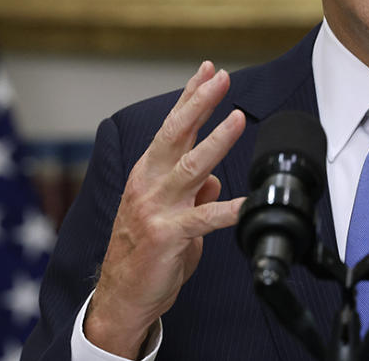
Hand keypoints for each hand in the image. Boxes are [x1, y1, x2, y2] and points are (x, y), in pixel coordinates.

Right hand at [84, 61, 247, 357]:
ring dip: (216, 140)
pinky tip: (246, 201)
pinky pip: (204, 218)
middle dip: (199, 103)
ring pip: (191, 166)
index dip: (190, 97)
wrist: (122, 298)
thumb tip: (214, 179)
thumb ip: (191, 193)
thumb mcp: (171, 214)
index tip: (208, 71)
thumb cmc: (146, 254)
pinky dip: (228, 209)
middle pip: (176, 134)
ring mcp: (156, 208)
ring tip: (237, 118)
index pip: (172, 127)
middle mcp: (149, 184)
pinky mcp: (168, 235)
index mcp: (149, 173)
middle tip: (221, 79)